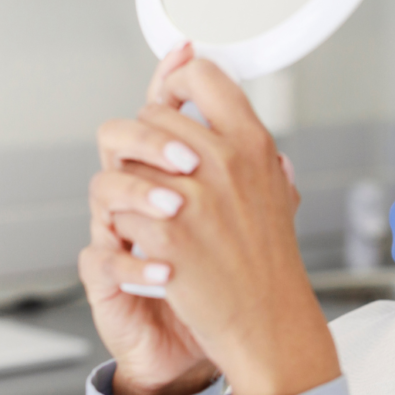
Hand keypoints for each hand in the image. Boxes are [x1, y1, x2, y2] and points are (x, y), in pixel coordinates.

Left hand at [83, 51, 336, 394]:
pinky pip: (119, 212)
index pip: (203, 76)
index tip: (170, 94)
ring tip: (154, 216)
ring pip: (125, 165)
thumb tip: (231, 108)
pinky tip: (152, 248)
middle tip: (159, 175)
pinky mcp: (165, 234)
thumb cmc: (271, 261)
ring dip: (130, 191)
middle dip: (145, 147)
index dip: (178, 80)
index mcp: (254, 143)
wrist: (268, 319)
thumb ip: (255, 149)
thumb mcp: (276, 191)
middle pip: (151, 117)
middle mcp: (225, 161)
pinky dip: (128, 233)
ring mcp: (194, 196)